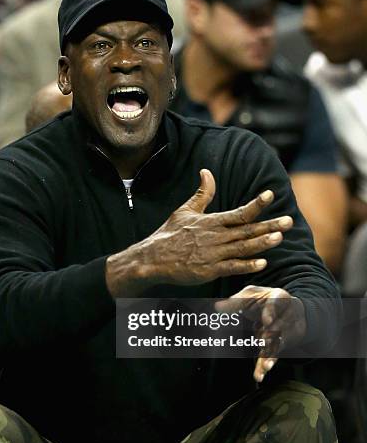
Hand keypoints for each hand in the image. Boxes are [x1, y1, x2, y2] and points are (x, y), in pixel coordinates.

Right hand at [106, 169, 292, 296]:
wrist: (153, 257)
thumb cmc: (170, 233)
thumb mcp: (185, 210)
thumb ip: (202, 193)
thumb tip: (207, 172)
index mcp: (211, 221)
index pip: (239, 211)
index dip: (256, 203)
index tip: (270, 195)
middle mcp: (215, 237)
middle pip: (247, 230)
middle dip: (269, 225)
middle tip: (289, 220)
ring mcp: (213, 254)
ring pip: (243, 247)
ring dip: (262, 242)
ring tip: (280, 237)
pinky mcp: (209, 270)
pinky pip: (232, 267)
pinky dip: (247, 265)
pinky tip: (262, 263)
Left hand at [215, 285, 305, 382]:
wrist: (289, 308)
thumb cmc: (265, 300)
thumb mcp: (252, 295)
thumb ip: (237, 301)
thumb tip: (216, 307)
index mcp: (278, 298)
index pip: (275, 304)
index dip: (270, 312)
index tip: (267, 320)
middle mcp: (283, 316)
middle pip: (277, 327)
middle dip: (270, 335)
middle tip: (263, 341)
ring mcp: (283, 332)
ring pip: (276, 345)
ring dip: (270, 356)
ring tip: (266, 366)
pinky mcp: (279, 344)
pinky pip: (273, 355)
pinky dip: (267, 363)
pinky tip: (263, 373)